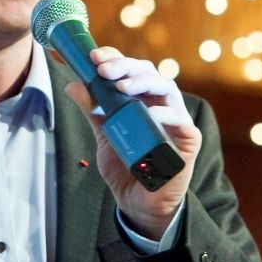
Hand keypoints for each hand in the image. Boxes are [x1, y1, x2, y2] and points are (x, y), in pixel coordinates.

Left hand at [64, 47, 199, 239]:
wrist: (138, 203)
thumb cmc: (126, 167)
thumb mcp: (104, 136)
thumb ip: (93, 110)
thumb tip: (73, 84)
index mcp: (141, 99)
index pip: (131, 70)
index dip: (115, 58)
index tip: (93, 57)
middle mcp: (160, 103)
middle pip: (148, 73)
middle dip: (125, 66)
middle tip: (103, 69)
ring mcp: (176, 119)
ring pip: (166, 88)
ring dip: (143, 83)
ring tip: (122, 86)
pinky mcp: (188, 140)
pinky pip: (180, 120)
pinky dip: (164, 114)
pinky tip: (148, 113)